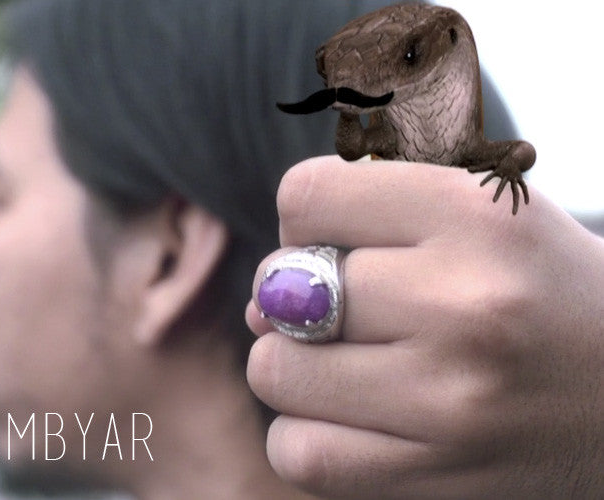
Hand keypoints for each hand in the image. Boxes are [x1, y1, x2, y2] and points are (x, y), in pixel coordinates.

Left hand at [246, 156, 603, 498]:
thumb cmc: (538, 289)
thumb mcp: (482, 214)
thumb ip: (369, 221)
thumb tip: (259, 298)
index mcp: (477, 217)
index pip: (306, 196)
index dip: (304, 219)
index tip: (335, 240)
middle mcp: (465, 306)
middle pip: (281, 287)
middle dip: (294, 294)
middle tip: (346, 307)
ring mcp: (450, 401)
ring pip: (275, 372)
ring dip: (291, 363)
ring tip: (344, 361)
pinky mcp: (438, 476)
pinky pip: (300, 454)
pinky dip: (303, 432)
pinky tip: (349, 414)